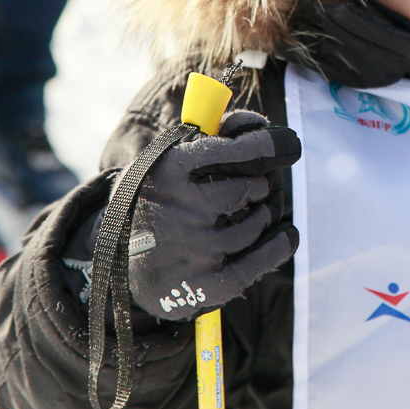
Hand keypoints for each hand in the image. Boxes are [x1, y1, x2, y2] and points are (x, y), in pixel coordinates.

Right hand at [127, 110, 300, 320]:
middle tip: (260, 187)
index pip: (229, 150)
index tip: (285, 144)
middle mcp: (179, 207)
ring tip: (255, 213)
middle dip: (262, 185)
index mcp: (169, 168)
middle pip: (249, 188)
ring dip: (264, 215)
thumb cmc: (161, 198)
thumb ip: (215, 136)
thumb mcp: (171, 160)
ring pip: (254, 223)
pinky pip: (255, 263)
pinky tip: (287, 234)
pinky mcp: (202, 283)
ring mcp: (191, 247)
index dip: (263, 145)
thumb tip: (260, 125)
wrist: (121, 257)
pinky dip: (278, 247)